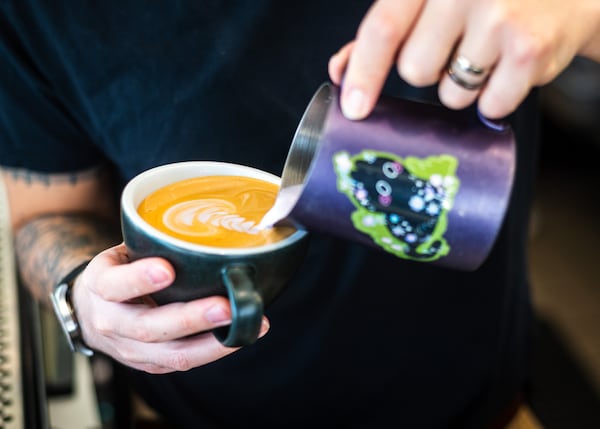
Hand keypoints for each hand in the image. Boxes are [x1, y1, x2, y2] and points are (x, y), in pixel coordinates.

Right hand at [70, 244, 268, 372]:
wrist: (92, 311)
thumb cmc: (120, 272)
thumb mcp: (124, 252)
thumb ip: (154, 245)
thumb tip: (212, 226)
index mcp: (101, 285)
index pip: (115, 284)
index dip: (139, 279)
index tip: (167, 269)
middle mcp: (111, 322)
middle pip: (149, 328)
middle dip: (191, 318)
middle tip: (226, 306)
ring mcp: (130, 349)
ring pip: (172, 354)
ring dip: (214, 342)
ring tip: (248, 324)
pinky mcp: (151, 364)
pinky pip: (185, 361)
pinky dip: (217, 350)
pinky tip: (244, 335)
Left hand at [329, 0, 599, 119]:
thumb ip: (387, 28)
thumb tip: (340, 69)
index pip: (383, 28)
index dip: (364, 73)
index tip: (354, 107)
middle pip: (414, 71)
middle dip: (429, 70)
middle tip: (457, 45)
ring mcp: (499, 16)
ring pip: (450, 94)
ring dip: (463, 86)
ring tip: (489, 51)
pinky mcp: (530, 48)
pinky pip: (489, 105)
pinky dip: (496, 97)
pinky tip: (511, 65)